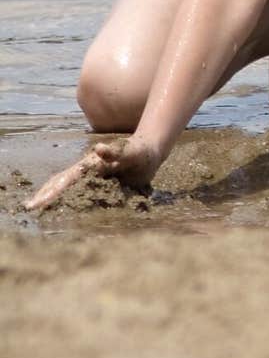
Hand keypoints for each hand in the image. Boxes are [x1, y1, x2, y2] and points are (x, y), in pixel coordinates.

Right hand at [24, 136, 162, 212]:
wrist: (150, 150)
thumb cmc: (140, 152)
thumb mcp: (131, 153)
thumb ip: (115, 153)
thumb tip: (98, 150)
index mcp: (91, 165)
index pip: (66, 180)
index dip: (50, 193)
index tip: (36, 204)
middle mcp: (88, 169)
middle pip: (61, 181)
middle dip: (45, 193)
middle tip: (29, 207)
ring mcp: (92, 175)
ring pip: (67, 184)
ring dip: (52, 194)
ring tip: (38, 206)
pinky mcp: (100, 180)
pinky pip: (80, 189)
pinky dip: (67, 195)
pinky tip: (63, 204)